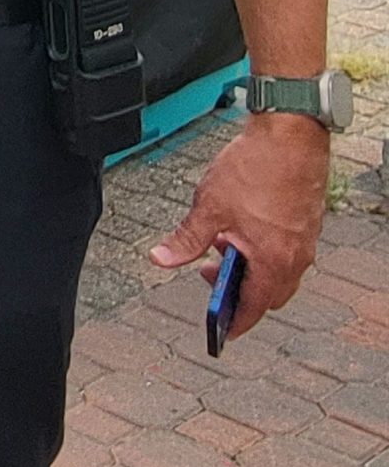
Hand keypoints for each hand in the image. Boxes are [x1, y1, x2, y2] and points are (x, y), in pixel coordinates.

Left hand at [150, 112, 328, 339]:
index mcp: (273, 261)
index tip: (220, 332)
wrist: (290, 134)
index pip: (254, 308)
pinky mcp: (306, 224)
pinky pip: (285, 251)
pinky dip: (262, 250)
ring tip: (219, 242)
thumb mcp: (208, 208)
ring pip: (277, 271)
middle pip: (268, 294)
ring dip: (248, 267)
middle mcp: (296, 257)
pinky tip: (238, 226)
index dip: (234, 322)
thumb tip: (161, 259)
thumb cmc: (255, 168)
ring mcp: (304, 241)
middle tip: (207, 273)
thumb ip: (185, 239)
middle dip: (238, 291)